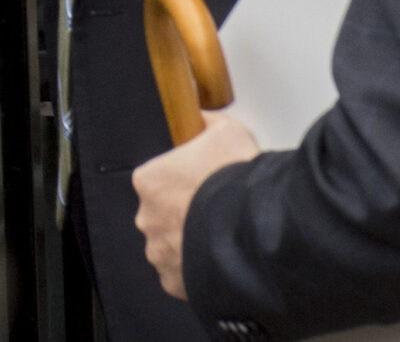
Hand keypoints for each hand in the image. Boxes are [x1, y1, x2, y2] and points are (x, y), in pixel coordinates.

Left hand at [133, 111, 257, 301]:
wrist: (253, 228)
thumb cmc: (236, 181)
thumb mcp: (227, 130)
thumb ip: (207, 122)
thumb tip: (202, 117)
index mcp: (149, 180)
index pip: (158, 177)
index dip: (184, 178)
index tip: (203, 182)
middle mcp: (146, 217)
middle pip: (162, 212)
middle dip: (184, 211)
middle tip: (214, 209)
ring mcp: (159, 251)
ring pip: (171, 244)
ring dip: (190, 240)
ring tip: (221, 234)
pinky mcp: (174, 281)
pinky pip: (182, 273)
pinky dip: (196, 268)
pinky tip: (218, 255)